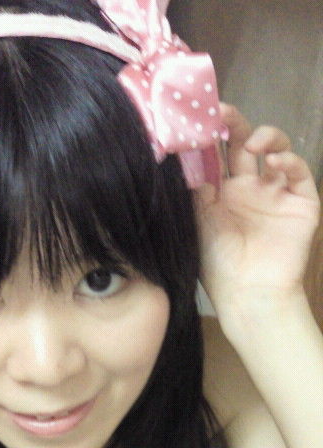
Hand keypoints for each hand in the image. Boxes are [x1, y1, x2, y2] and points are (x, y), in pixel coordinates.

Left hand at [196, 104, 319, 332]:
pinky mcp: (301, 203)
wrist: (249, 295)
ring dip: (266, 136)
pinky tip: (276, 161)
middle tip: (222, 112)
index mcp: (221, 193)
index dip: (210, 134)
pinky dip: (290, 160)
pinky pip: (299, 173)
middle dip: (235, 124)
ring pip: (276, 150)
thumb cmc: (218, 266)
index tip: (198, 115)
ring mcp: (276, 194)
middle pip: (244, 145)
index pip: (217, 153)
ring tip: (253, 142)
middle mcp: (249, 188)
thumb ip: (195, 189)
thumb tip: (184, 153)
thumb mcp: (198, 223)